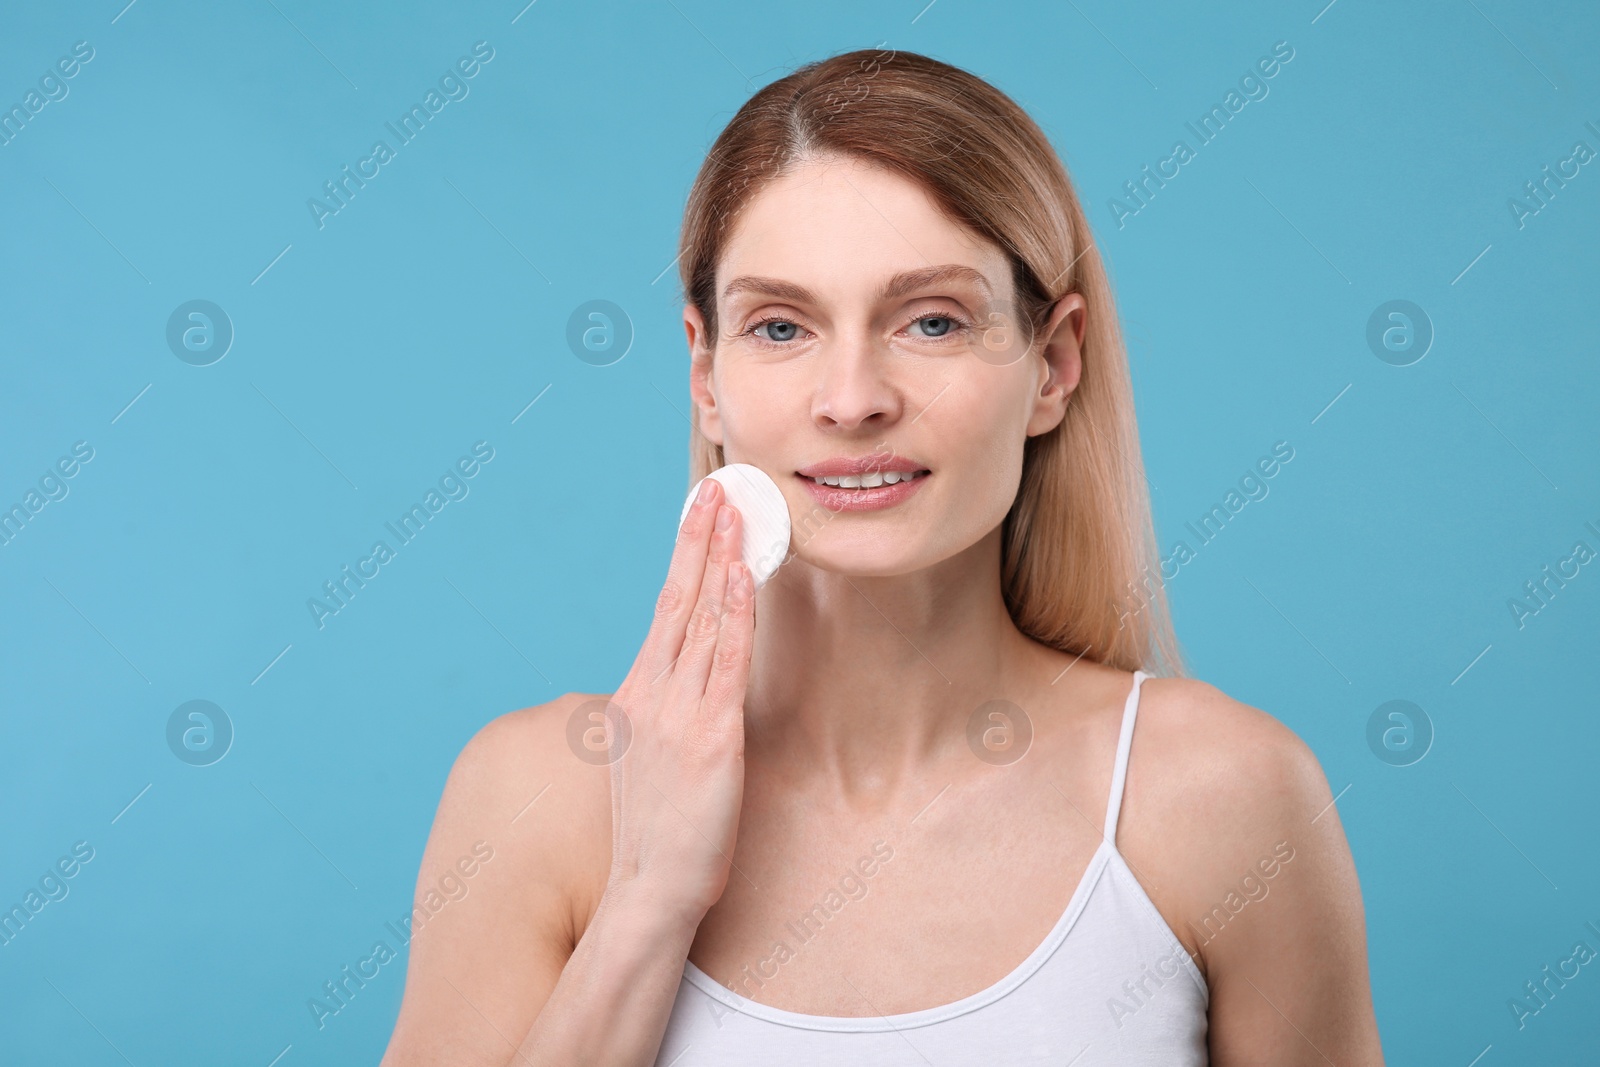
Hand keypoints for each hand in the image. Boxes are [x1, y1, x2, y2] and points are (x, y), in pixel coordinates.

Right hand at [604, 477, 755, 928]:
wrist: (648, 889)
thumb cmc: (656, 834)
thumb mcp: (648, 761)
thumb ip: (663, 715)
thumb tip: (683, 685)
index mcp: (635, 697)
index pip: (663, 611)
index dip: (684, 559)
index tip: (696, 516)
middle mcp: (651, 695)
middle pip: (678, 600)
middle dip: (700, 540)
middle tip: (716, 489)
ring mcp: (678, 713)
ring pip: (704, 620)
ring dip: (722, 561)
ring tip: (736, 513)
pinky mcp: (711, 737)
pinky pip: (726, 662)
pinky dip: (735, 614)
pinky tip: (743, 577)